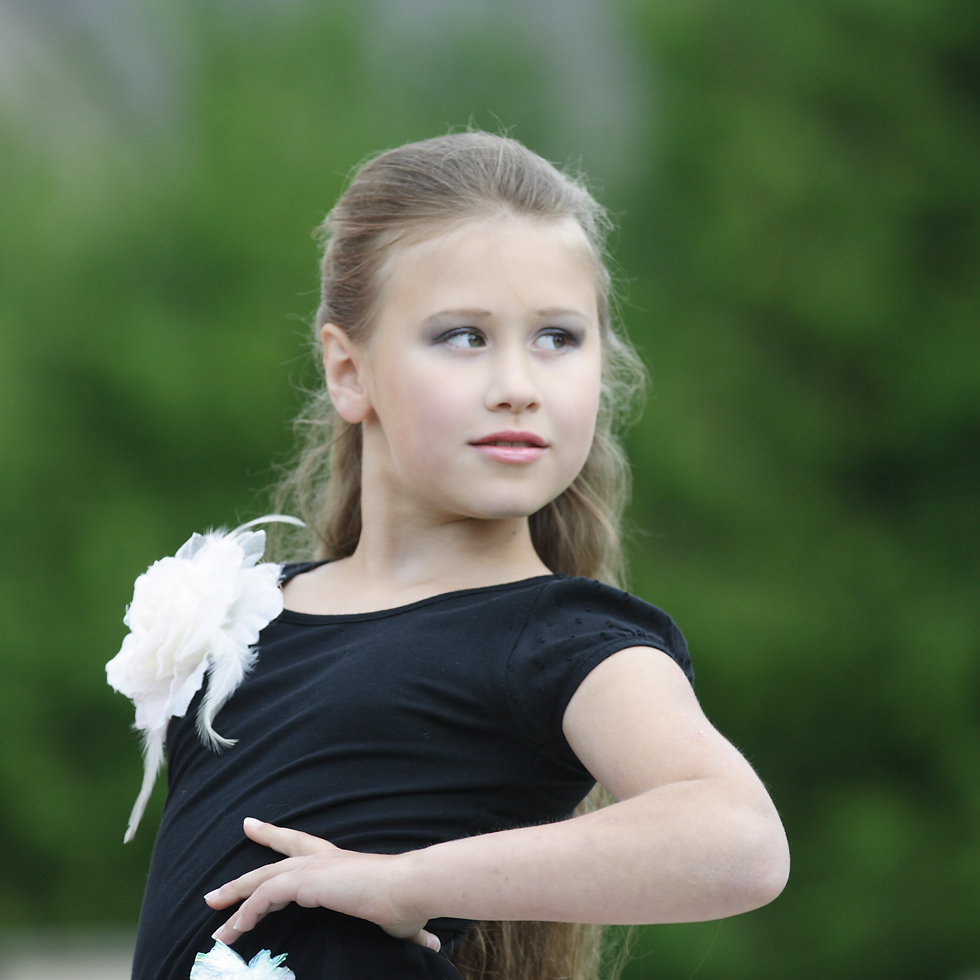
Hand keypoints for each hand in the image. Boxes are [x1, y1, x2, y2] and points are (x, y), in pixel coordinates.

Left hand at [204, 818, 439, 951]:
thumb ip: (407, 929)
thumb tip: (431, 946)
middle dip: (241, 876)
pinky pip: (264, 897)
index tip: (250, 826)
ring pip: (261, 881)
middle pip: (272, 859)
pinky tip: (235, 929)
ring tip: (217, 929)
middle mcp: (321, 859)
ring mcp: (311, 868)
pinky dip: (246, 913)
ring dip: (236, 903)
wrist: (407, 888)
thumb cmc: (407, 903)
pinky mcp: (304, 881)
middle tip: (215, 892)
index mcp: (337, 862)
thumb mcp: (399, 918)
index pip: (298, 843)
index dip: (273, 835)